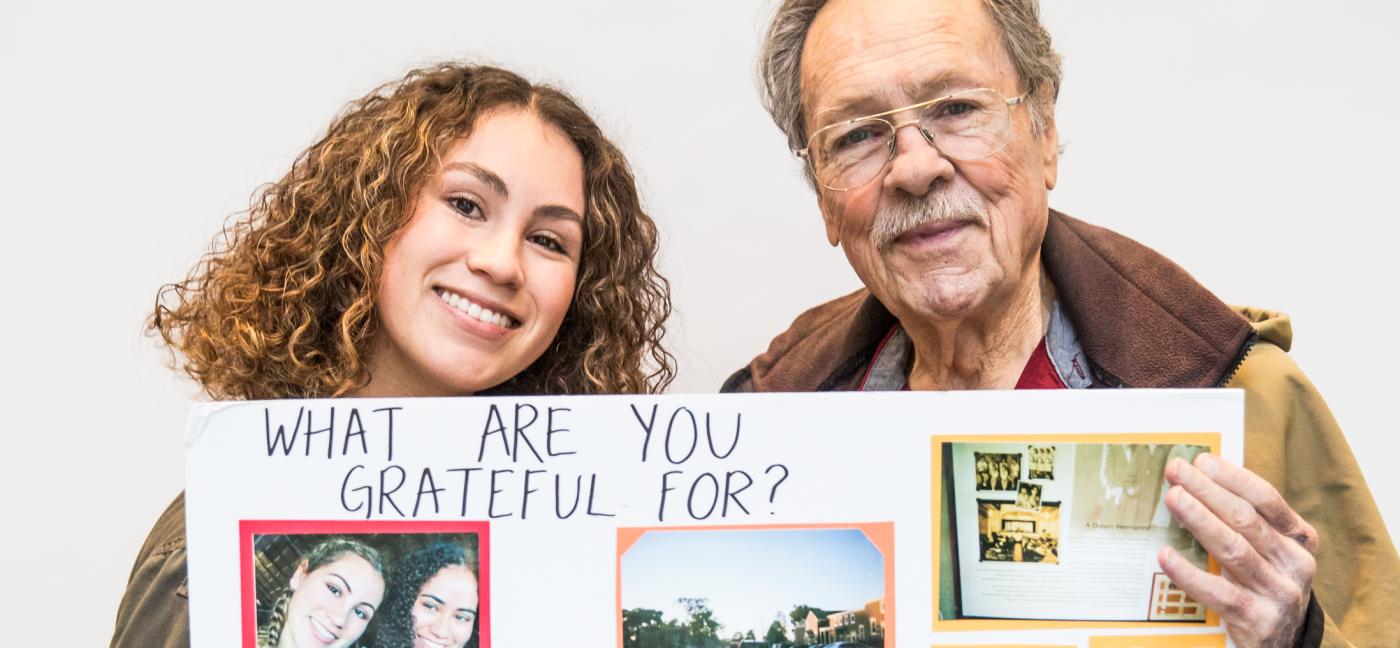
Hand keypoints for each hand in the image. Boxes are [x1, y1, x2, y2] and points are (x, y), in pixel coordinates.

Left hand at [1159, 453, 1317, 646]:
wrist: (1283, 646)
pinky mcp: (1258, 620)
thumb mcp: (1267, 554)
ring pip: (1233, 550)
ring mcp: (1278, 594)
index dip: (1234, 478)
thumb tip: (1198, 482)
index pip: (1266, 500)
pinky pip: (1219, 592)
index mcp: (1299, 541)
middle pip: (1245, 520)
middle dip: (1207, 491)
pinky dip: (1190, 573)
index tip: (1203, 461)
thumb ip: (1245, 524)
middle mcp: (1294, 565)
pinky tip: (1166, 556)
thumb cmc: (1264, 587)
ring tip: (1173, 499)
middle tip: (1177, 472)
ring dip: (1200, 520)